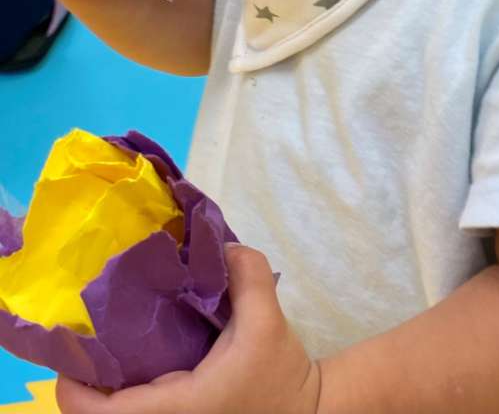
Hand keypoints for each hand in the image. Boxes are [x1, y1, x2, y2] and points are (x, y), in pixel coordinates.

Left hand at [56, 244, 321, 413]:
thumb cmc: (281, 378)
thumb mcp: (268, 322)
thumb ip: (248, 276)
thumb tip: (222, 245)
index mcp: (175, 410)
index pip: (98, 413)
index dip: (73, 380)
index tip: (73, 341)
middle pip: (100, 412)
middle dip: (88, 374)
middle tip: (91, 328)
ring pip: (118, 411)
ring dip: (106, 382)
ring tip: (110, 335)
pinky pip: (139, 408)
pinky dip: (128, 387)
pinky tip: (139, 352)